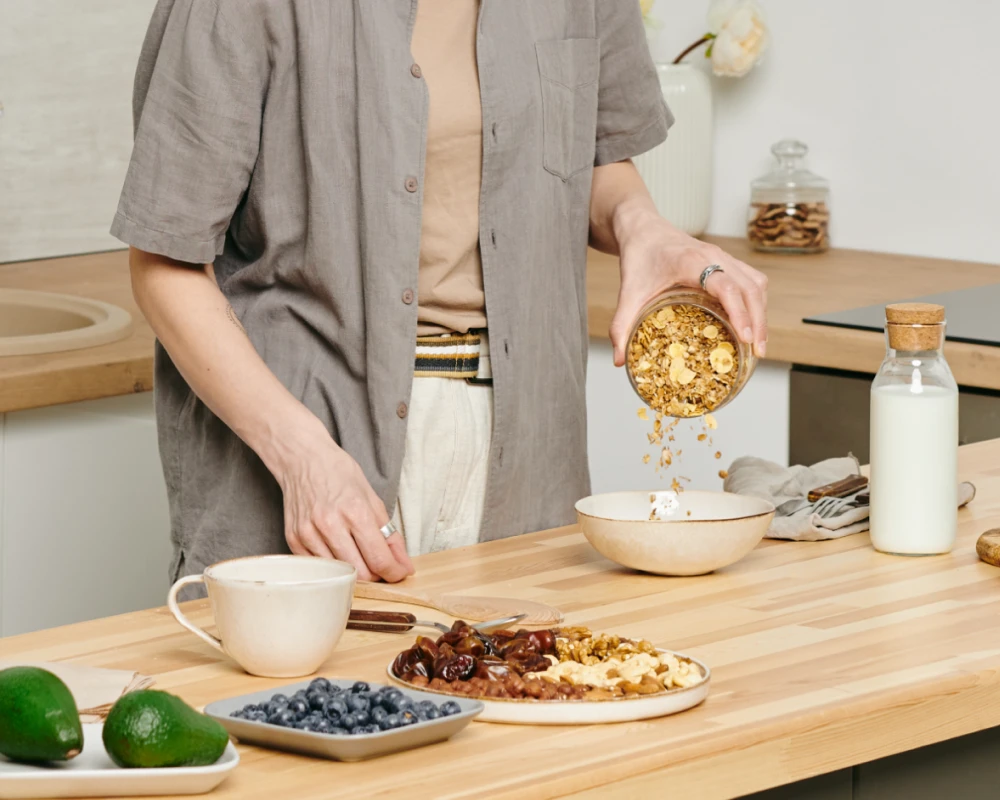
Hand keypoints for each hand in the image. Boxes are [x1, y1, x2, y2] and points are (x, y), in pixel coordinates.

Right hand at [276, 437, 414, 581]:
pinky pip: (320, 567)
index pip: (379, 559)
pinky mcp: (294, 540)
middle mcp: (330, 525)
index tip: (399, 572)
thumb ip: (389, 534)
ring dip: (354, 572)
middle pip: (360, 573)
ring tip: (359, 556)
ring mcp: (309, 534)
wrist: (303, 460)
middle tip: (381, 565)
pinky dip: (333, 566)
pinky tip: (338, 551)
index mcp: (355, 511)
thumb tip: (403, 564)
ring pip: (339, 574)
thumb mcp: (372, 498)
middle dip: (377, 575)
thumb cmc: (339, 474)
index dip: (394, 572)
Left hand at [609, 206, 767, 365]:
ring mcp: (724, 257)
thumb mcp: (628, 292)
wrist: (643, 229)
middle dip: (758, 320)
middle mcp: (714, 256)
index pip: (725, 285)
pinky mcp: (728, 261)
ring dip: (761, 312)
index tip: (746, 337)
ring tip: (758, 344)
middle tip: (757, 352)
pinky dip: (757, 302)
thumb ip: (621, 325)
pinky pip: (752, 280)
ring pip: (756, 283)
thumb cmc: (638, 257)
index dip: (739, 311)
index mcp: (691, 261)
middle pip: (750, 287)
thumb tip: (619, 361)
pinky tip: (752, 323)